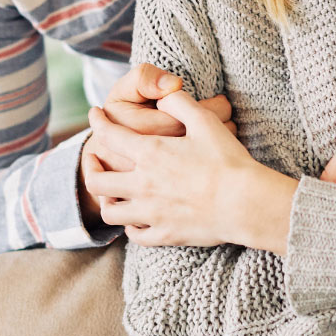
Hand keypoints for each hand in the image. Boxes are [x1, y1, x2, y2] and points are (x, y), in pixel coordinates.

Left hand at [86, 91, 294, 250]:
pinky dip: (130, 226)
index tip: (94, 114)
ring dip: (106, 200)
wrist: (245, 203)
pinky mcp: (165, 235)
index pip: (109, 135)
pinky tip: (136, 218)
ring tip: (111, 192)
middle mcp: (143, 185)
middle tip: (93, 157)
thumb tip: (162, 100)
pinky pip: (135, 235)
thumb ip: (178, 103)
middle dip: (90, 166)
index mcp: (150, 154)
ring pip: (111, 212)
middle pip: (97, 181)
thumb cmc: (227, 160)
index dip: (97, 122)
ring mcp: (151, 214)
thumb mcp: (204, 120)